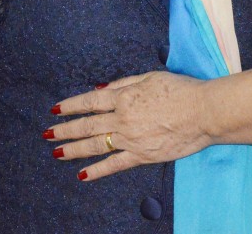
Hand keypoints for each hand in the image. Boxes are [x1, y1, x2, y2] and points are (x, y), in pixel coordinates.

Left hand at [46, 71, 210, 180]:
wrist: (203, 111)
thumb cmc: (182, 89)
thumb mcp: (151, 76)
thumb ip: (124, 83)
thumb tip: (100, 89)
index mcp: (125, 97)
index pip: (90, 102)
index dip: (71, 105)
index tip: (56, 109)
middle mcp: (122, 118)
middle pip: (87, 124)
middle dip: (65, 129)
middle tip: (48, 133)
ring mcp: (130, 138)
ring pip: (95, 145)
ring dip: (73, 149)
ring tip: (56, 152)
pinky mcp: (142, 155)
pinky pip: (114, 164)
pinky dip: (97, 170)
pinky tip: (82, 174)